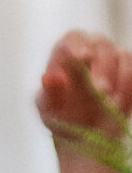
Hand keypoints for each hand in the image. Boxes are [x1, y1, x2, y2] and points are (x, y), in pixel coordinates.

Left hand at [38, 31, 131, 172]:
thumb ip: (50, 92)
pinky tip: (119, 106)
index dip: (79, 45)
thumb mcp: (50, 108)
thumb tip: (48, 77)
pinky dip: (128, 87)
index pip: (74, 38)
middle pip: (101, 43)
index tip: (83, 57)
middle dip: (102, 67)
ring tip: (109, 106)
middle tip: (100, 90)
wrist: (85, 134)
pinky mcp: (129, 71)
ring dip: (117, 80)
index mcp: (65, 52)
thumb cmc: (61, 116)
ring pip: (121, 55)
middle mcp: (91, 49)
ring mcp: (113, 58)